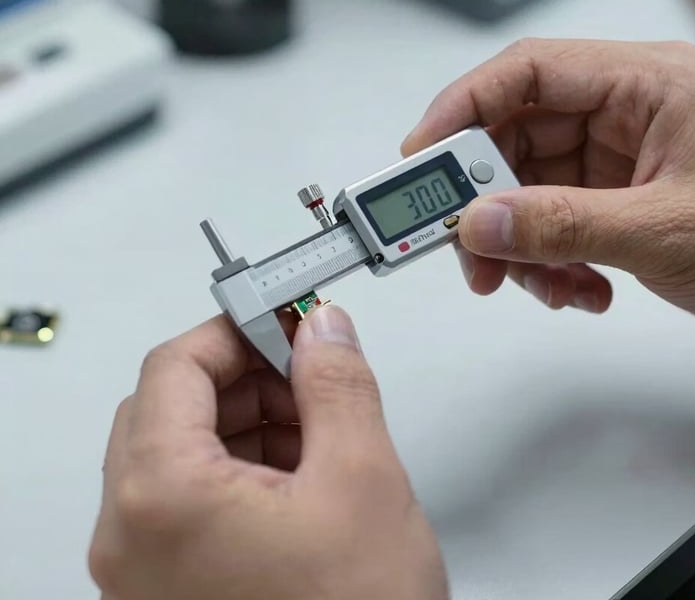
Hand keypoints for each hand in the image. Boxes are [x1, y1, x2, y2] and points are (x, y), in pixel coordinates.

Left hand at [89, 306, 446, 599]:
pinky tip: (301, 477)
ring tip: (316, 430)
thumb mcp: (361, 479)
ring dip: (249, 420)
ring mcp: (145, 568)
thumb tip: (323, 329)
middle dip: (247, 377)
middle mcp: (132, 536)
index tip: (285, 321)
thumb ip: (338, 384)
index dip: (237, 329)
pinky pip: (192, 498)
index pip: (176, 364)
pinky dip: (243, 468)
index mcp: (161, 498)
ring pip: (183, 450)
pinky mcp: (171, 587)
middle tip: (307, 371)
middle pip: (172, 405)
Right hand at [402, 39, 694, 340]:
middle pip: (515, 135)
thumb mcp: (664, 232)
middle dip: (486, 198)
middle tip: (468, 248)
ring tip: (544, 285)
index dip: (462, 107)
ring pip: (525, 186)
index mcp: (646, 84)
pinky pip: (548, 219)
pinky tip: (579, 288)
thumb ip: (562, 225)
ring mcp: (614, 155)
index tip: (421, 154)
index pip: (528, 72)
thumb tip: (479, 222)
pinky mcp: (610, 195)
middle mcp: (624, 111)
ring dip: (519, 241)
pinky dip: (547, 259)